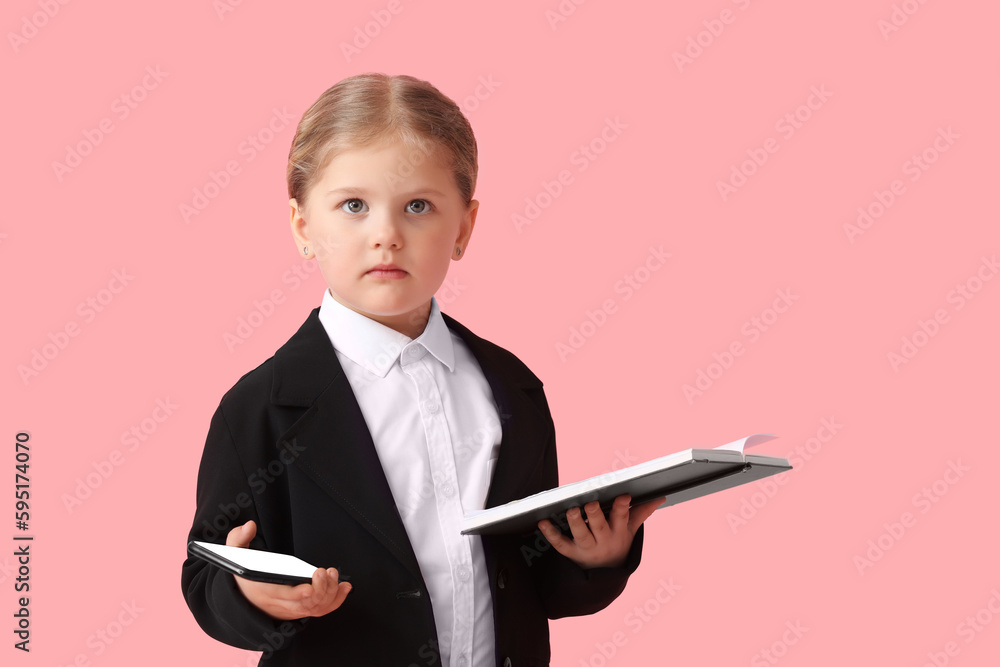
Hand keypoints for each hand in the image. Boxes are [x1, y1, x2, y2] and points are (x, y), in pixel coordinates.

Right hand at [225, 520, 351, 619]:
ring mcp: (293, 608)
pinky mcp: (303, 609)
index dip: (298, 593)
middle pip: (303, 603)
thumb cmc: (244, 576)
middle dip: (319, 589)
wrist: (246, 600)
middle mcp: (280, 603)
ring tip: (333, 574)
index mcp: (264, 590)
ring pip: (315, 607)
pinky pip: (322, 610)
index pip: (282, 596)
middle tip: (325, 572)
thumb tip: (249, 526)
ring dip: (329, 593)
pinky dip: (336, 600)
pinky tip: (345, 587)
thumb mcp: (234, 555)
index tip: (309, 585)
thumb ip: (238, 539)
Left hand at [537, 494, 663, 569]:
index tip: (623, 496)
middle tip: (591, 503)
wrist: (605, 575)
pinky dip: (550, 534)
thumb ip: (642, 512)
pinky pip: (560, 544)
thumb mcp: (630, 531)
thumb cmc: (618, 544)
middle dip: (595, 514)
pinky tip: (543, 522)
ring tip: (571, 510)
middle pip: (599, 526)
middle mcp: (603, 540)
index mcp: (618, 532)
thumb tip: (659, 498)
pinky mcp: (571, 553)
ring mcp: (586, 548)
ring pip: (581, 535)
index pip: (622, 518)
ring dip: (575, 522)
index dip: (622, 507)